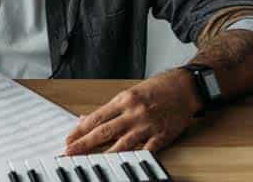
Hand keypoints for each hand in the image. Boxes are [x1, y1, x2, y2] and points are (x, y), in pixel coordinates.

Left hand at [64, 68, 201, 154]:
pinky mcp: (162, 135)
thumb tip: (86, 119)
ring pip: (122, 143)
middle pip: (104, 131)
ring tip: (90, 162)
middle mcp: (133, 112)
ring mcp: (147, 125)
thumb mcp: (130, 93)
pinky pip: (146, 150)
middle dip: (84, 143)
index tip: (68, 139)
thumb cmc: (157, 89)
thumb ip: (110, 109)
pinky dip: (135, 158)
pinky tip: (125, 164)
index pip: (96, 118)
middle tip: (69, 152)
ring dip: (104, 155)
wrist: (184, 87)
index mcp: (123, 100)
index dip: (80, 130)